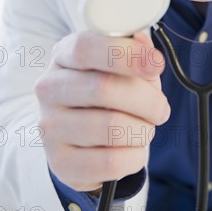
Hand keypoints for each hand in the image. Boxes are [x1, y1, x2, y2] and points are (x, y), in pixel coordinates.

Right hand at [35, 31, 169, 191]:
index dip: (126, 54)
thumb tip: (146, 49)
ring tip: (144, 129)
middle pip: (103, 87)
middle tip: (161, 109)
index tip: (156, 64)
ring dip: (143, 130)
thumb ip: (136, 52)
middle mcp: (50, 89)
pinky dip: (135, 157)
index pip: (86, 47)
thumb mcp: (123, 66)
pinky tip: (132, 149)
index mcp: (64, 55)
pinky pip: (111, 163)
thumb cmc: (109, 93)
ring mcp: (50, 127)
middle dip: (146, 100)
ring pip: (111, 127)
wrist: (85, 139)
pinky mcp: (60, 162)